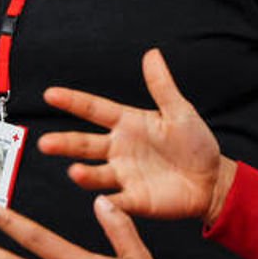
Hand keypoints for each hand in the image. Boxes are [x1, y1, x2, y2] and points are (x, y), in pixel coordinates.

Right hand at [42, 49, 237, 225]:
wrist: (212, 180)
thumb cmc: (195, 143)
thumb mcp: (180, 111)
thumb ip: (162, 86)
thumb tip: (152, 54)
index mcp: (127, 124)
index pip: (94, 110)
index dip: (73, 102)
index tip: (51, 95)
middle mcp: (119, 149)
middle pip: (85, 145)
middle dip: (65, 144)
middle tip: (45, 143)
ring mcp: (124, 175)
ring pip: (96, 174)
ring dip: (84, 174)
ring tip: (75, 172)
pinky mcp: (135, 200)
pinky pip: (118, 202)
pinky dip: (108, 204)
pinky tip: (100, 202)